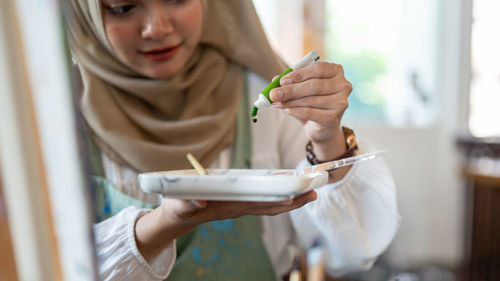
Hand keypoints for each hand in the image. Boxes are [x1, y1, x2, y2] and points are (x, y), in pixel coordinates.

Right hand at [135, 191, 316, 259]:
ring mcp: (240, 207)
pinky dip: (278, 196)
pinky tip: (289, 191)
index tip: (295, 194)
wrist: (178, 217)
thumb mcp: (180, 204)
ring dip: (291, 199)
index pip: (259, 203)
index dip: (277, 199)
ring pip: (270, 204)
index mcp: (229, 206)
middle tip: (315, 192)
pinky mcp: (239, 203)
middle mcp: (239, 208)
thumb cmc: (179, 207)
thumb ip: (188, 202)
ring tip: (310, 192)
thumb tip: (200, 201)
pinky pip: (263, 201)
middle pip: (271, 205)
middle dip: (293, 200)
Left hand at [270, 62, 351, 160]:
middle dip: (291, 90)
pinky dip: (295, 111)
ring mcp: (340, 103)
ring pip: (310, 100)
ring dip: (290, 101)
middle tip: (274, 94)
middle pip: (314, 85)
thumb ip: (291, 82)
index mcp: (336, 71)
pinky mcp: (333, 118)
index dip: (299, 74)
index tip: (282, 81)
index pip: (318, 69)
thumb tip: (274, 80)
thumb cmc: (313, 102)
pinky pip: (310, 112)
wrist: (323, 127)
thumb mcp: (302, 88)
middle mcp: (343, 85)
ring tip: (276, 103)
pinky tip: (285, 110)